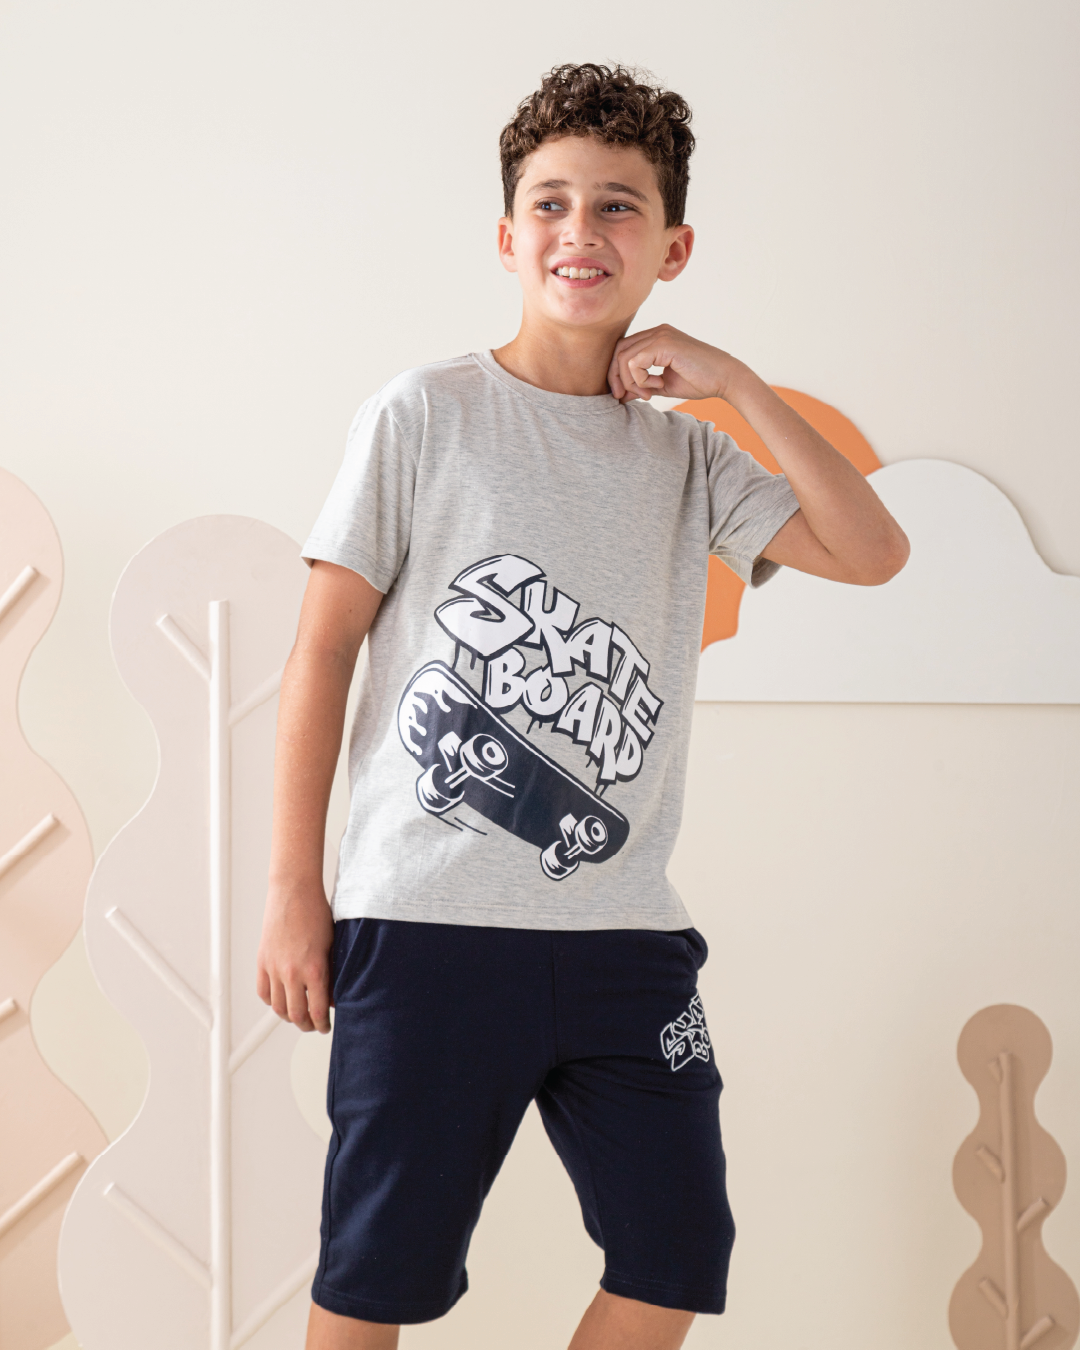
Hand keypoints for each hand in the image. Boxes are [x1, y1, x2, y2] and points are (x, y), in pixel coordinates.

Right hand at [256, 880, 334, 1033]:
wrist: (294, 891)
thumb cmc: (317, 913)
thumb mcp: (333, 945)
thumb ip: (332, 973)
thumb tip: (333, 996)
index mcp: (315, 969)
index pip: (317, 1011)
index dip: (322, 1025)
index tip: (325, 1027)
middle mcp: (292, 973)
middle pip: (296, 1015)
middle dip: (306, 1025)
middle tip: (312, 1025)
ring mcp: (274, 968)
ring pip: (277, 1007)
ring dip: (288, 1016)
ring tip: (297, 1016)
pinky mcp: (262, 961)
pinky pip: (263, 992)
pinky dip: (271, 1001)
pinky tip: (280, 999)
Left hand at [607, 324, 743, 403]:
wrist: (725, 378)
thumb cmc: (699, 381)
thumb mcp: (663, 385)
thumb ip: (642, 386)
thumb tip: (622, 395)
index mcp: (656, 338)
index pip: (623, 351)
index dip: (617, 374)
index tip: (624, 396)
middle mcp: (657, 332)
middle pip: (619, 351)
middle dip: (616, 378)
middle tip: (624, 398)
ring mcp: (661, 335)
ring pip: (625, 357)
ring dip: (630, 382)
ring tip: (648, 394)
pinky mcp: (665, 343)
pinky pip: (636, 362)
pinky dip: (641, 379)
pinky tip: (657, 386)